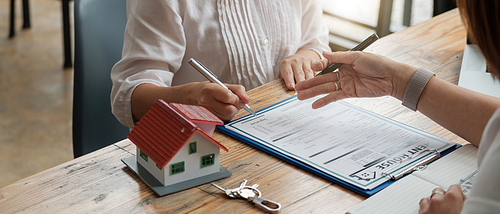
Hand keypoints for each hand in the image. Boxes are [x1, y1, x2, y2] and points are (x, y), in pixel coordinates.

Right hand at [193, 82, 250, 121]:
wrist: (192, 96)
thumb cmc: (208, 89)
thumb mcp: (222, 84)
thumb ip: (238, 89)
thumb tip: (247, 100)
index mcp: (209, 90)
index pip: (229, 97)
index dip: (236, 98)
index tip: (237, 97)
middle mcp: (206, 102)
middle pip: (230, 109)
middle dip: (235, 106)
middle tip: (232, 101)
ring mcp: (206, 113)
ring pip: (229, 116)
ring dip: (231, 111)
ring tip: (224, 104)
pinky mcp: (208, 121)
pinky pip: (224, 120)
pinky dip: (226, 115)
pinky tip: (220, 109)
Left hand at [277, 49, 320, 89]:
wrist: (298, 58)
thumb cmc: (288, 70)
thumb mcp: (281, 73)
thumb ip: (279, 82)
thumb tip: (277, 92)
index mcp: (286, 64)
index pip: (287, 73)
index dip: (289, 80)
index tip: (291, 87)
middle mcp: (296, 61)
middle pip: (299, 74)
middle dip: (300, 84)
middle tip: (300, 93)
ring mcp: (306, 61)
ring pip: (309, 74)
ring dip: (310, 83)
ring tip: (309, 92)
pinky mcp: (314, 62)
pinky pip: (316, 72)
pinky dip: (317, 80)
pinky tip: (317, 86)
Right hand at [295, 51, 415, 108]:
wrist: (392, 78)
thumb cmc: (378, 63)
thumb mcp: (357, 57)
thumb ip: (339, 57)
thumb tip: (323, 54)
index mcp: (344, 62)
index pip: (326, 65)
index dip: (317, 68)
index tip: (311, 69)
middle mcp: (342, 73)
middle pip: (322, 79)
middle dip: (309, 83)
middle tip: (297, 88)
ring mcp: (345, 83)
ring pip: (325, 88)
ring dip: (312, 92)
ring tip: (299, 97)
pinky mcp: (349, 93)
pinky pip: (333, 97)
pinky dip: (324, 101)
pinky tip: (314, 104)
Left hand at [418, 185, 465, 213]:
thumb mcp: (464, 210)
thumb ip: (461, 202)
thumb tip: (462, 201)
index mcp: (452, 198)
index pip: (455, 187)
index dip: (458, 193)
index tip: (459, 198)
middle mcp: (438, 200)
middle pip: (440, 191)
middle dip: (445, 197)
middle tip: (450, 206)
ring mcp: (427, 206)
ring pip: (430, 197)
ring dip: (434, 201)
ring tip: (441, 210)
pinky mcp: (421, 212)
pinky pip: (423, 204)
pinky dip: (427, 206)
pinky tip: (432, 211)